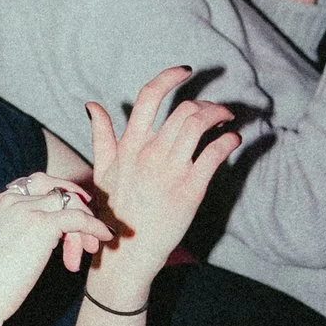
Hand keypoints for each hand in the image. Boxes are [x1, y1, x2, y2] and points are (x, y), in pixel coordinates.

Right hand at [0, 172, 114, 321]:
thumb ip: (12, 233)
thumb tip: (38, 239)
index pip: (37, 186)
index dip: (58, 201)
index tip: (71, 219)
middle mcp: (12, 200)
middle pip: (55, 194)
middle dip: (73, 209)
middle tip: (86, 233)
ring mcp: (27, 210)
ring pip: (69, 204)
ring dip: (84, 224)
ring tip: (89, 249)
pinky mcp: (43, 225)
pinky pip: (78, 217)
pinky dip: (95, 225)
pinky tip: (105, 236)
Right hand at [82, 69, 237, 300]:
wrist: (124, 255)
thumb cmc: (112, 213)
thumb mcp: (102, 171)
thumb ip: (101, 136)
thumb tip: (93, 105)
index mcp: (129, 146)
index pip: (148, 97)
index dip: (169, 77)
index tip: (185, 71)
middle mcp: (149, 153)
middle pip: (184, 109)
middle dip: (207, 104)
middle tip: (217, 111)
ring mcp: (170, 170)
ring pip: (200, 125)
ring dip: (219, 116)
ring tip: (227, 121)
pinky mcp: (190, 189)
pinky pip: (214, 153)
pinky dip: (228, 140)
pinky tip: (232, 140)